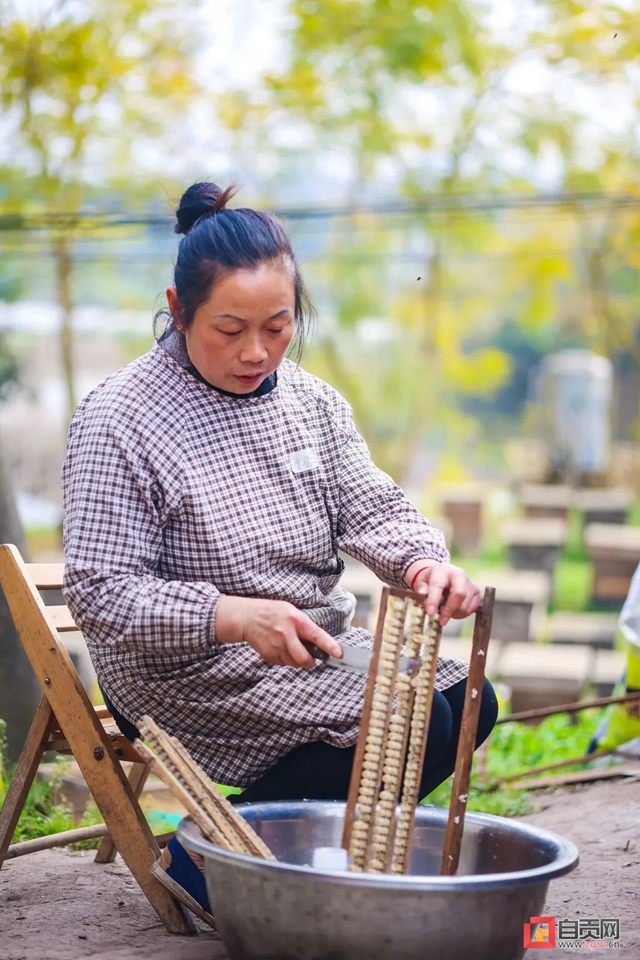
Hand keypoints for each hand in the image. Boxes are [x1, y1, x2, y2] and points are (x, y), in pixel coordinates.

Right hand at [215, 596, 342, 668]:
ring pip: (294, 664)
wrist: (247, 618)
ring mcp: (276, 646)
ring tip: (291, 648)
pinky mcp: (268, 655)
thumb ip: (304, 625)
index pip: (316, 635)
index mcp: (295, 620)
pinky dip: (286, 660)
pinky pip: (283, 664)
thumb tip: (318, 642)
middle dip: (310, 663)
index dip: (328, 645)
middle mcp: (286, 634)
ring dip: (297, 661)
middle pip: (303, 659)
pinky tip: (280, 648)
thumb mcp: (290, 610)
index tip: (338, 653)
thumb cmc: (272, 612)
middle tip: (311, 660)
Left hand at [403, 559, 479, 626]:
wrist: (443, 574)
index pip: (438, 585)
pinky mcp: (476, 591)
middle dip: (449, 610)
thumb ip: (422, 592)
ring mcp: (470, 582)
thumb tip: (424, 604)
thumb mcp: (422, 582)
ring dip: (455, 614)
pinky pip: (472, 608)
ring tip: (445, 614)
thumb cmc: (431, 580)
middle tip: (441, 621)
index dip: (434, 600)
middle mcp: (459, 574)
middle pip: (459, 594)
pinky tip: (454, 611)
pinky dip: (462, 614)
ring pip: (465, 604)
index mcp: (442, 571)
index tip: (430, 613)